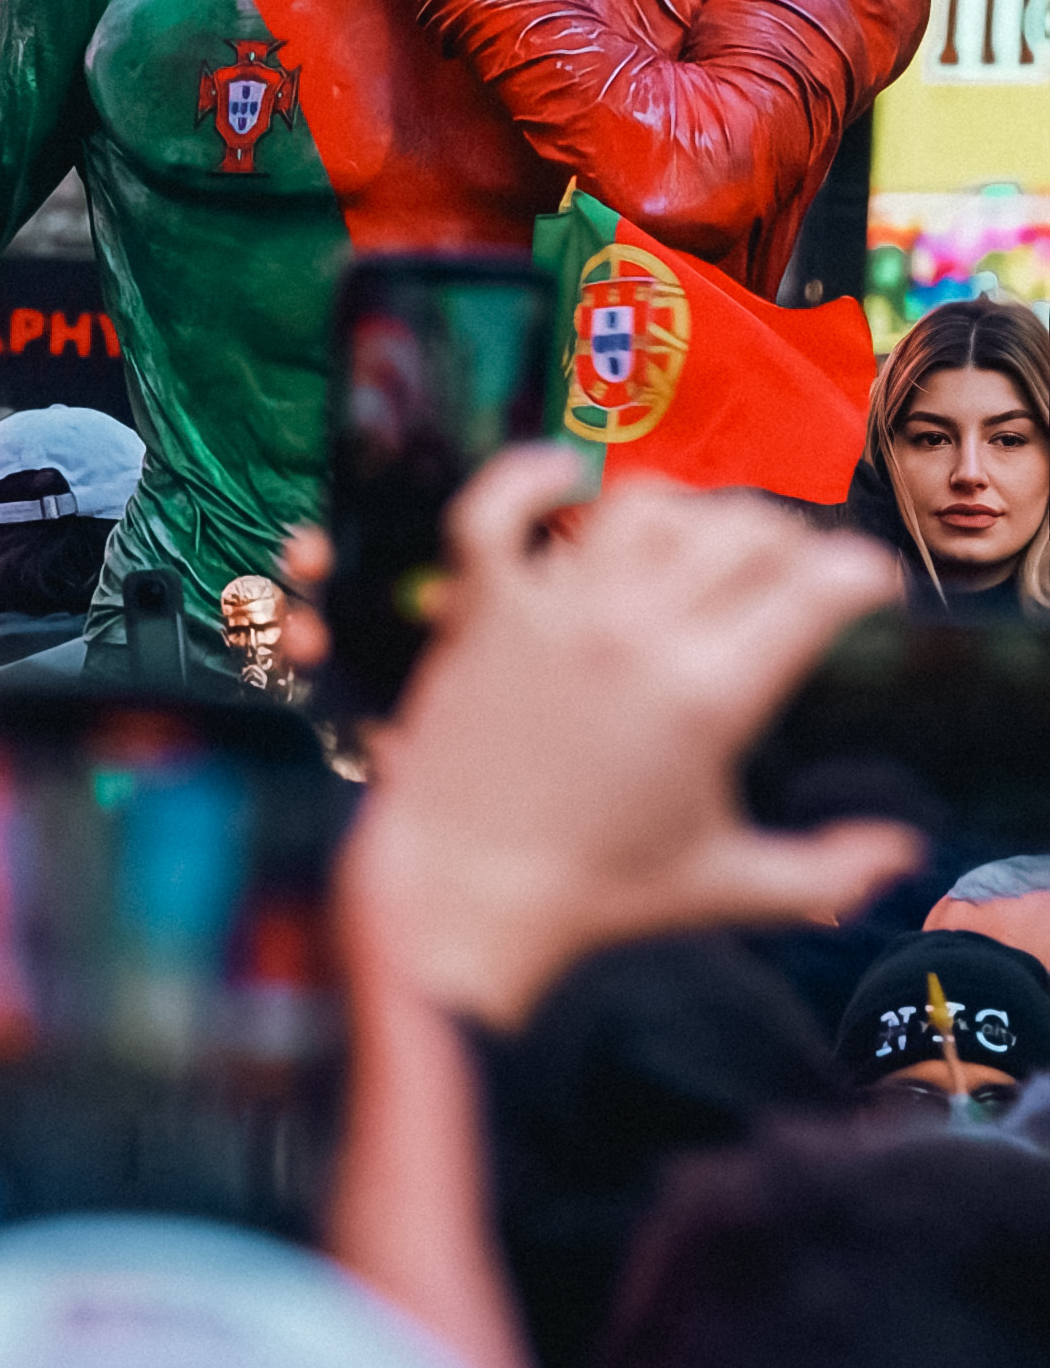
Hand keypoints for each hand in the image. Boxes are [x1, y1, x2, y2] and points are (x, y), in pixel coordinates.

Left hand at [341, 448, 915, 1028]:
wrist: (463, 891)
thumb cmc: (598, 893)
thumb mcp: (731, 885)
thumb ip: (830, 870)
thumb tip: (905, 855)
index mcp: (710, 695)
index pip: (815, 587)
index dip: (861, 571)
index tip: (869, 581)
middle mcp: (634, 636)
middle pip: (739, 533)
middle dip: (787, 538)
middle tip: (790, 568)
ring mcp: (552, 614)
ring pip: (640, 508)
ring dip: (689, 510)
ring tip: (706, 537)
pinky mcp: (481, 611)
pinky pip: (492, 513)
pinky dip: (524, 478)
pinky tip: (562, 474)